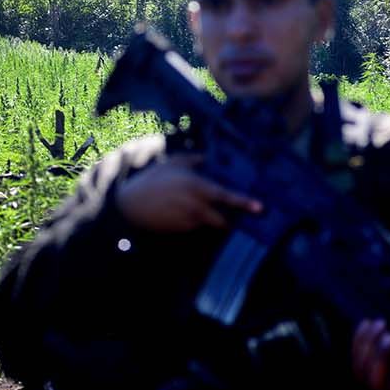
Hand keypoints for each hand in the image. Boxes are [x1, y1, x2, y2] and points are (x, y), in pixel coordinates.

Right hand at [114, 154, 261, 233]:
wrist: (129, 205)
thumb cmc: (152, 180)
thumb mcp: (172, 163)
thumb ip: (192, 160)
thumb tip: (206, 158)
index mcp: (196, 186)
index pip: (226, 196)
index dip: (244, 203)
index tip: (260, 208)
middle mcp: (195, 206)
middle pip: (222, 220)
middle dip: (231, 221)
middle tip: (236, 218)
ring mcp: (188, 221)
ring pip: (208, 224)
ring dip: (211, 221)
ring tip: (201, 214)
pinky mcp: (180, 231)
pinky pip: (194, 228)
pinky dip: (195, 224)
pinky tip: (184, 216)